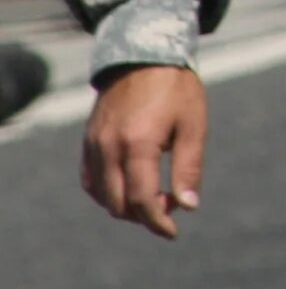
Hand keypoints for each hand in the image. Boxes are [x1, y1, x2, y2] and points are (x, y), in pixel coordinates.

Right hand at [82, 64, 208, 237]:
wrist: (144, 57)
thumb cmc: (176, 90)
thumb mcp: (193, 126)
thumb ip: (189, 167)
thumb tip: (189, 206)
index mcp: (138, 145)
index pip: (142, 200)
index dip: (158, 221)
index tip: (173, 231)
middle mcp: (109, 148)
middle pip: (118, 204)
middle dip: (144, 216)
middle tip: (170, 207)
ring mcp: (94, 145)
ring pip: (101, 195)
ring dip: (124, 206)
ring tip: (153, 198)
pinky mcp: (88, 141)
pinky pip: (90, 180)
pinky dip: (106, 192)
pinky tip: (128, 187)